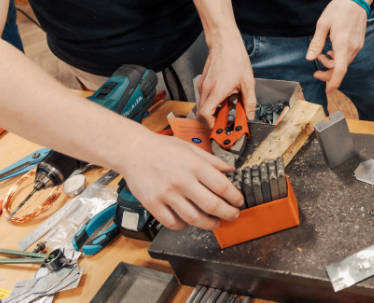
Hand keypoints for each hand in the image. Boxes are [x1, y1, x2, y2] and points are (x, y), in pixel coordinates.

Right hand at [120, 133, 242, 230]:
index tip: (239, 202)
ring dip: (209, 224)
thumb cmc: (161, 148)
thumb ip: (212, 161)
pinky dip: (184, 225)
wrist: (133, 150)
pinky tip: (189, 221)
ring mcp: (166, 194)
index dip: (235, 197)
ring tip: (214, 222)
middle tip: (233, 215)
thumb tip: (231, 170)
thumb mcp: (191, 148)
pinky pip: (172, 223)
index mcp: (194, 165)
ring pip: (194, 219)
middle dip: (227, 214)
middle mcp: (182, 181)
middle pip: (212, 205)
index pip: (222, 186)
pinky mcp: (153, 205)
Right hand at [197, 37, 256, 128]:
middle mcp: (206, 89)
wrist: (224, 43)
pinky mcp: (203, 82)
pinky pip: (205, 97)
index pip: (205, 115)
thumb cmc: (235, 58)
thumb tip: (249, 114)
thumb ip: (249, 101)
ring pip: (204, 105)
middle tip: (226, 121)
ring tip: (229, 104)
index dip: (210, 124)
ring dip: (214, 110)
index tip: (220, 128)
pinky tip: (226, 95)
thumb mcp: (247, 82)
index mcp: (216, 91)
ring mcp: (203, 85)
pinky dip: (213, 101)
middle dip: (214, 120)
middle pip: (202, 113)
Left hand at [309, 0, 366, 93]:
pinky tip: (331, 51)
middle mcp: (352, 47)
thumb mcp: (322, 24)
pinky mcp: (359, 43)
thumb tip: (310, 58)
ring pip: (345, 63)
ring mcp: (357, 45)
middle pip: (341, 69)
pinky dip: (339, 58)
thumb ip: (316, 42)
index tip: (328, 91)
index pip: (340, 69)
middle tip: (316, 72)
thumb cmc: (338, 9)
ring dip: (332, 64)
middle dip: (328, 74)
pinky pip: (348, 56)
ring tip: (322, 55)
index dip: (334, 82)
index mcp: (342, 43)